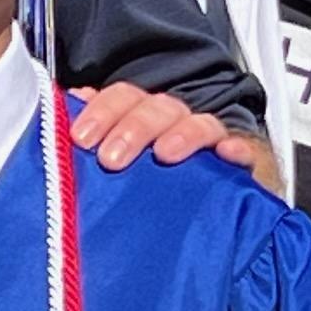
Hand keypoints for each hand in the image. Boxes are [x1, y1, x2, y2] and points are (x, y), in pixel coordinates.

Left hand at [69, 84, 276, 190]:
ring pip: (200, 123)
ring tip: (164, 154)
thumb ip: (96, 143)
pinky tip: (229, 155)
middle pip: (159, 107)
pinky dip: (238, 149)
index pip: (124, 98)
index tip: (81, 137)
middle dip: (133, 127)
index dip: (102, 111)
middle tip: (111, 158)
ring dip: (182, 134)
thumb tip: (63, 119)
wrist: (221, 212)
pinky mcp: (245, 166)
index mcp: (146, 120)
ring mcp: (213, 143)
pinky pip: (247, 150)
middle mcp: (179, 125)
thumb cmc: (163, 188)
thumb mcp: (122, 169)